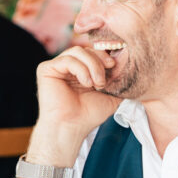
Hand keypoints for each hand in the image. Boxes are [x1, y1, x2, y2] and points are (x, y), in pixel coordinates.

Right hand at [27, 47, 123, 164]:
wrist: (71, 127)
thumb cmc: (89, 115)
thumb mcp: (111, 95)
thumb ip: (119, 81)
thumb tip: (130, 66)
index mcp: (81, 69)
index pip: (94, 52)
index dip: (105, 55)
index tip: (114, 66)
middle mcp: (68, 66)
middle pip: (87, 49)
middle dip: (100, 63)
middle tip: (104, 82)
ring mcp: (57, 66)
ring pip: (78, 51)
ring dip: (92, 66)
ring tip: (97, 84)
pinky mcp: (46, 69)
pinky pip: (68, 59)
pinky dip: (81, 69)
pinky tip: (86, 83)